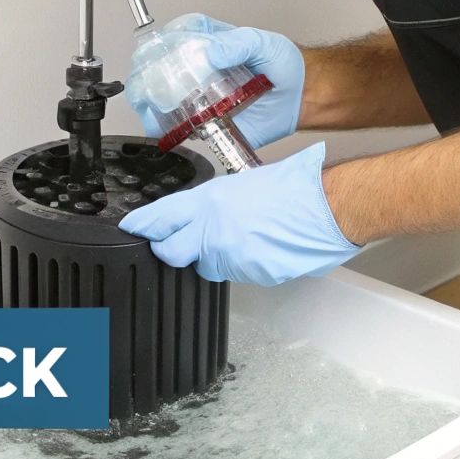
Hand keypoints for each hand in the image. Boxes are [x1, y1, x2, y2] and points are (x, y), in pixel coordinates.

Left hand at [117, 143, 358, 285]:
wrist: (328, 207)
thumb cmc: (295, 188)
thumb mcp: (244, 182)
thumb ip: (215, 202)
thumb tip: (199, 214)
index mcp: (208, 201)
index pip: (160, 217)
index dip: (142, 226)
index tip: (131, 229)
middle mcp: (213, 229)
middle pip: (170, 252)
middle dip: (170, 251)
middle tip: (175, 246)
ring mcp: (230, 256)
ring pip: (207, 266)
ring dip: (216, 258)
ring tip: (244, 238)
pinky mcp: (250, 276)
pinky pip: (237, 275)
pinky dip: (244, 265)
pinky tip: (261, 248)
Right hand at [124, 13, 304, 148]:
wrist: (303, 96)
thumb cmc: (284, 64)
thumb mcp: (262, 43)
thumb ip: (238, 44)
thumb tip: (212, 52)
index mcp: (208, 44)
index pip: (172, 40)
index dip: (156, 46)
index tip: (150, 54)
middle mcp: (198, 71)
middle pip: (158, 71)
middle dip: (145, 79)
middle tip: (146, 87)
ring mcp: (200, 98)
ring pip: (162, 101)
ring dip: (150, 105)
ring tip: (151, 110)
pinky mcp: (208, 123)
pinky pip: (181, 128)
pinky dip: (168, 130)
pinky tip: (164, 128)